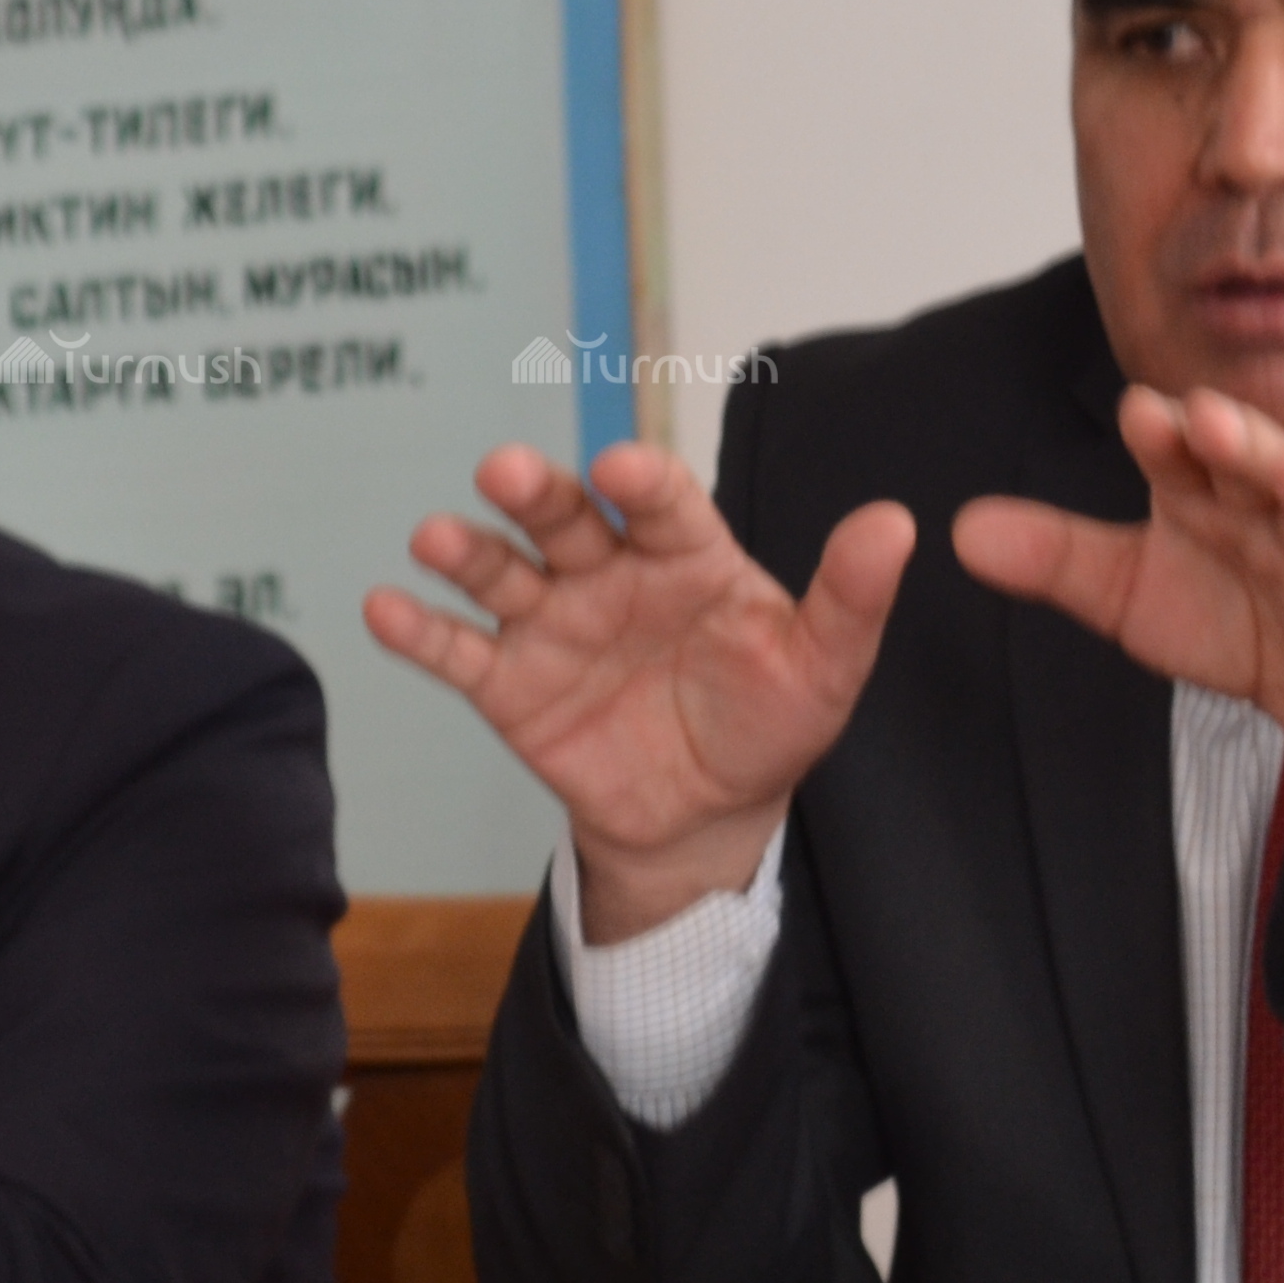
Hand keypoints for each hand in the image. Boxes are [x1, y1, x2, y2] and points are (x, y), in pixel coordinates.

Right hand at [365, 442, 913, 940]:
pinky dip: (417, 630)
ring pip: (501, 572)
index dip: (640, 479)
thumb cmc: (768, 721)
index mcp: (686, 554)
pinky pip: (457, 652)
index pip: (661, 501)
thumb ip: (850, 597)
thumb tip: (899, 522)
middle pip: (566, 519)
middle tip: (506, 472)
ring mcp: (553, 624)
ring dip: (466, 550)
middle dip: (535, 492)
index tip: (621, 466)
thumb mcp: (823, 666)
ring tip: (436, 537)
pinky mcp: (508, 685)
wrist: (706, 816)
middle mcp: (609, 572)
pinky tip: (383, 607)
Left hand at [949, 385, 1283, 862]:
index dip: (1162, 438)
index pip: (1180, 458)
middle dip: (1235, 441)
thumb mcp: (1127, 595)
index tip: (1137, 412)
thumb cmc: (1233, 619)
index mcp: (1207, 496)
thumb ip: (1054, 560)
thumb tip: (958, 530)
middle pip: (1252, 466)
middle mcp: (1267, 509)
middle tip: (1207, 415)